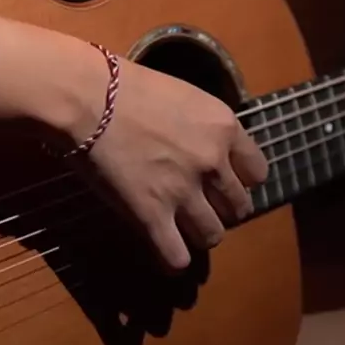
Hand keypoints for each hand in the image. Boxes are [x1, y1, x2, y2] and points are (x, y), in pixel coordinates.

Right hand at [0, 14, 267, 269]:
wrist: (87, 97)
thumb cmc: (125, 85)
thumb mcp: (183, 95)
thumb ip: (201, 126)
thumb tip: (200, 144)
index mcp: (224, 127)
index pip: (257, 172)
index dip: (240, 181)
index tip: (222, 182)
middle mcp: (213, 163)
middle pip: (238, 208)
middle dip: (220, 209)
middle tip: (199, 205)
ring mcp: (184, 192)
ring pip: (213, 235)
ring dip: (198, 234)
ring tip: (181, 229)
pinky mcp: (152, 216)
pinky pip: (177, 257)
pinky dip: (173, 259)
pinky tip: (164, 250)